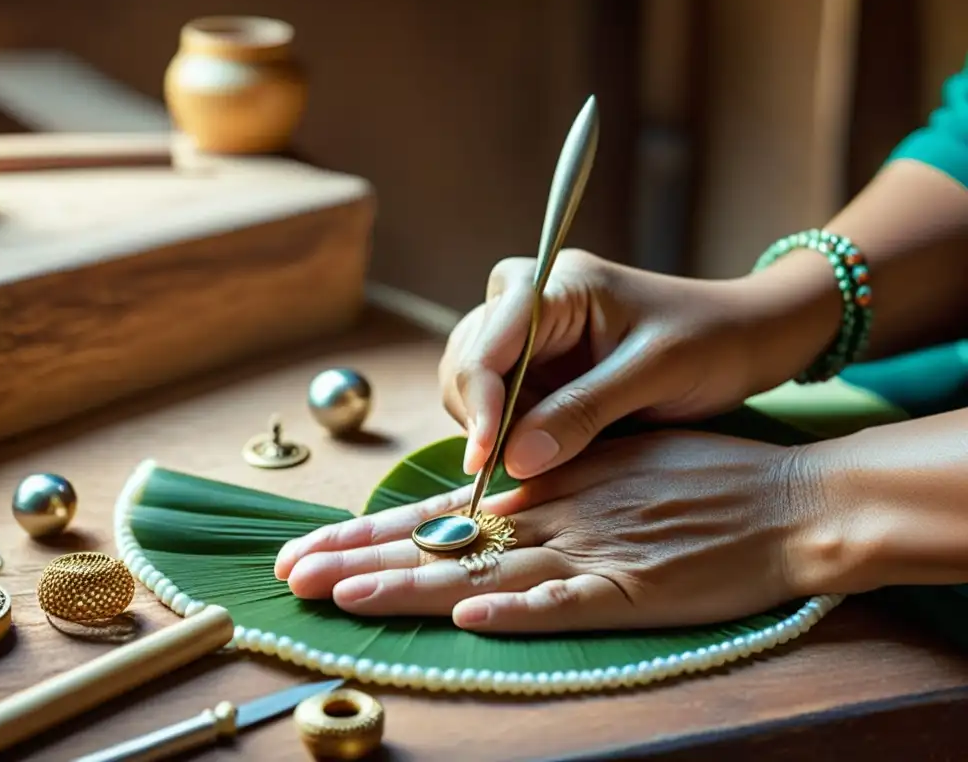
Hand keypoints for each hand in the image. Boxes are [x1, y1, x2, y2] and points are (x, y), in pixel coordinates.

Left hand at [275, 431, 841, 632]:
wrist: (786, 501)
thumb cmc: (703, 481)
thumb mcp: (612, 465)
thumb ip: (549, 485)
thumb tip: (486, 499)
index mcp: (548, 486)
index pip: (441, 510)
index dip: (372, 531)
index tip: (311, 545)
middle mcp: (556, 514)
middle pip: (444, 541)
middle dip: (362, 559)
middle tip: (293, 576)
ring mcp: (594, 550)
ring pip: (485, 567)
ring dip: (412, 582)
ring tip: (344, 595)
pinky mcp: (636, 588)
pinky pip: (568, 602)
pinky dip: (519, 607)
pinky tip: (470, 614)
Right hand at [441, 249, 827, 481]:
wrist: (746, 337)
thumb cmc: (712, 340)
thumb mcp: (655, 373)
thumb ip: (584, 411)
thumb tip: (514, 459)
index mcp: (557, 284)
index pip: (489, 344)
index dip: (479, 403)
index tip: (485, 461)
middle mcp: (528, 300)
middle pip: (468, 365)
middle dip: (481, 420)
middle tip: (513, 473)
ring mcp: (529, 333)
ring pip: (475, 388)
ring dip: (494, 431)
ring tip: (541, 462)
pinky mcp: (537, 365)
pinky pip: (500, 405)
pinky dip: (510, 436)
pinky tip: (543, 456)